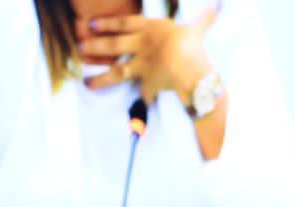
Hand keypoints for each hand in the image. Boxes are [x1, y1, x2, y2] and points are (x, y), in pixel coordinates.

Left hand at [77, 8, 216, 103]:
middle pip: (112, 45)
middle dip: (94, 47)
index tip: (91, 25)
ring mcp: (143, 66)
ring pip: (117, 71)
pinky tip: (133, 109)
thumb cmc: (191, 44)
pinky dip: (140, 101)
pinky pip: (143, 93)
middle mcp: (141, 46)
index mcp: (150, 29)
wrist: (190, 68)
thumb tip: (215, 7)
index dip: (106, 24)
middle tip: (79, 48)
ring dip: (101, 78)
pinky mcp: (150, 84)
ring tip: (87, 82)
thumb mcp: (197, 28)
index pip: (124, 24)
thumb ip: (203, 20)